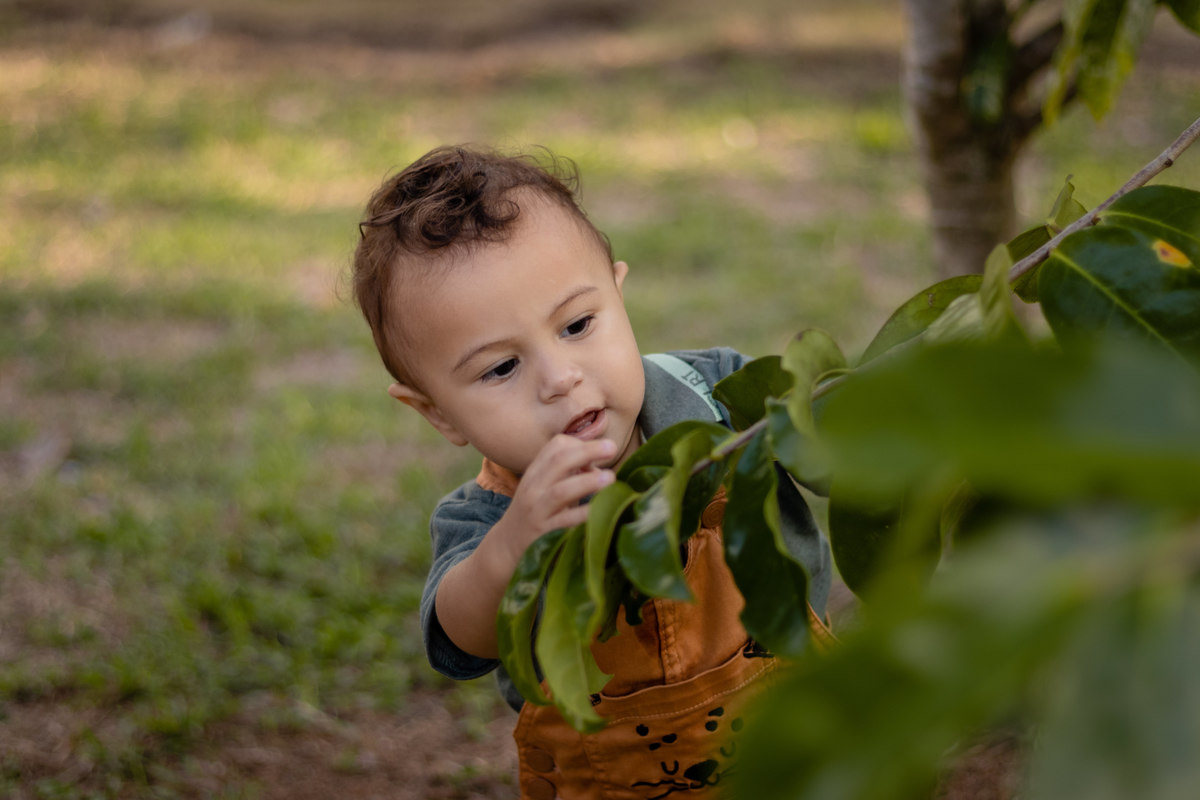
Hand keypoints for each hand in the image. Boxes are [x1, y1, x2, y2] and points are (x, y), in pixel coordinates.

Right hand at [499, 434, 616, 562]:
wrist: (507, 546)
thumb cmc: (536, 513)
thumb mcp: (546, 488)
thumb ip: (569, 475)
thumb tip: (600, 468)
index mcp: (536, 472)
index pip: (555, 446)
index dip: (581, 444)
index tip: (600, 453)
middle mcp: (533, 488)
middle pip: (559, 461)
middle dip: (588, 451)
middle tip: (612, 448)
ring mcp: (536, 511)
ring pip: (561, 492)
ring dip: (588, 482)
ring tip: (611, 478)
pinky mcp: (542, 534)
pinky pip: (565, 522)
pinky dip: (584, 514)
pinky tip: (602, 510)